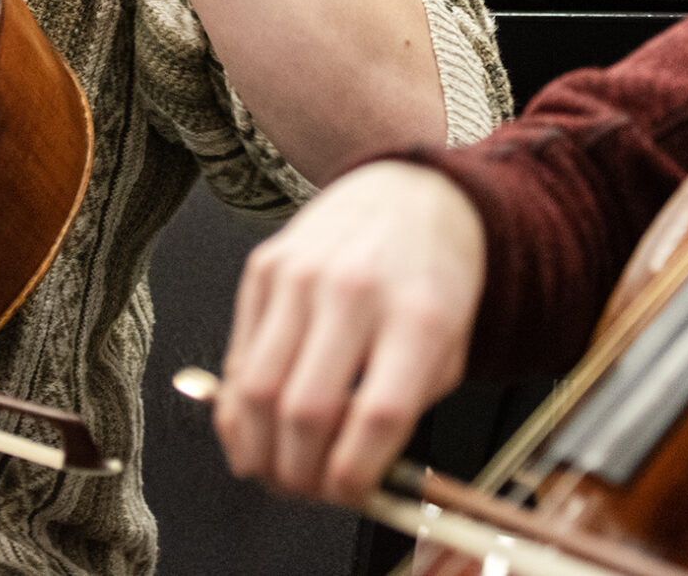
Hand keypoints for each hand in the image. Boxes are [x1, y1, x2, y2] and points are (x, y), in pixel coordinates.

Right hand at [214, 162, 484, 502]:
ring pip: (258, 391)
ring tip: (274, 471)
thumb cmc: (432, 279)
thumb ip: (405, 412)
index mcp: (419, 316)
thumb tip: (350, 479)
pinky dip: (238, 410)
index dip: (354, 476)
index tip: (349, 495)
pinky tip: (253, 430)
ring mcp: (301, 275)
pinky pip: (239, 357)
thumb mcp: (449, 347)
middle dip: (300, 474)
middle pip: (306, 412)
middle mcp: (355, 291)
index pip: (376, 416)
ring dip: (259, 451)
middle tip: (307, 491)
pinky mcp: (263, 268)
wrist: (405, 192)